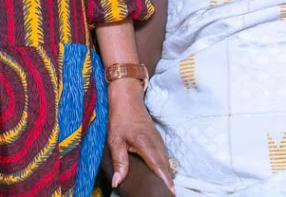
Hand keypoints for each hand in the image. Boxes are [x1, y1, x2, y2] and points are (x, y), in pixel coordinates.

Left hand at [106, 80, 173, 194]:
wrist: (127, 98)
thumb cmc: (119, 119)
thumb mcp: (115, 140)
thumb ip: (119, 161)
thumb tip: (117, 182)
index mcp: (145, 143)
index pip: (157, 165)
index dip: (164, 179)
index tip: (170, 191)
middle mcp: (155, 143)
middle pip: (165, 165)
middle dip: (168, 181)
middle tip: (170, 194)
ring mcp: (158, 140)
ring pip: (166, 161)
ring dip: (168, 175)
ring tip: (169, 189)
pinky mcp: (157, 139)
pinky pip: (164, 156)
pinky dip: (165, 167)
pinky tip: (164, 175)